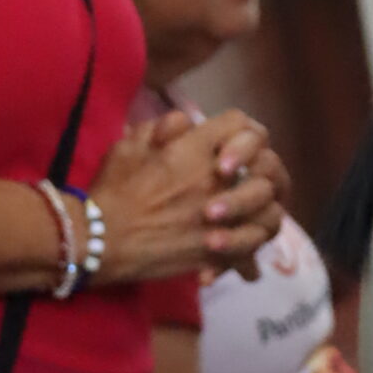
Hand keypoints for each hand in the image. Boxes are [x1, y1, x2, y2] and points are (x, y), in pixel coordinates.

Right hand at [91, 113, 285, 285]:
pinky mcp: (219, 249)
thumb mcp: (129, 145)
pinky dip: (252, 244)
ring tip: (251, 213)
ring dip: (265, 207)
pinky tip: (240, 243)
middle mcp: (216, 178)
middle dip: (263, 168)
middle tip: (248, 179)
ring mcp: (223, 215)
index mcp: (195, 148)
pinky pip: (254, 243)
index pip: (240, 124)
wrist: (101, 241)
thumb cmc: (112, 190)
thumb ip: (162, 128)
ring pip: (271, 207)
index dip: (242, 132)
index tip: (232, 145)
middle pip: (267, 164)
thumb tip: (186, 123)